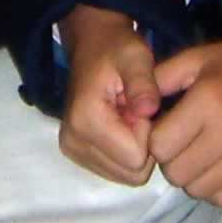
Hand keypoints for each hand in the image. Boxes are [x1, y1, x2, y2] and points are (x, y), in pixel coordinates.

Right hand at [57, 5, 162, 185]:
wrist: (91, 45)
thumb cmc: (116, 49)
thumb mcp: (136, 57)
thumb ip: (143, 83)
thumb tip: (149, 110)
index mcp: (85, 120)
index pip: (136, 157)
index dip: (148, 132)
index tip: (142, 105)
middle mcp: (73, 141)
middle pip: (131, 173)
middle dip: (143, 145)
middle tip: (137, 111)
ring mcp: (72, 150)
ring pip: (126, 176)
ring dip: (135, 149)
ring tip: (129, 116)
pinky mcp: (77, 153)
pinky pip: (117, 172)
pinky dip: (125, 152)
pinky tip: (120, 126)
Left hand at [147, 24, 221, 205]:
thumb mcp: (197, 58)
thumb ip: (160, 79)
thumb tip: (132, 107)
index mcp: (209, 100)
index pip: (160, 145)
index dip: (155, 139)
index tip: (165, 127)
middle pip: (176, 173)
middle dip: (170, 160)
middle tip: (181, 142)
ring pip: (198, 189)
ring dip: (191, 175)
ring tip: (199, 153)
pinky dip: (214, 187)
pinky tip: (216, 165)